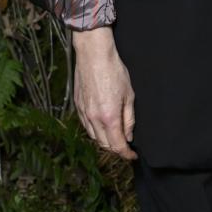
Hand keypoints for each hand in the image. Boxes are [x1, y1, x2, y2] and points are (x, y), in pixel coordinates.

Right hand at [72, 27, 136, 158]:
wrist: (93, 55)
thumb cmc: (114, 71)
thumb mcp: (129, 96)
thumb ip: (129, 119)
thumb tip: (129, 135)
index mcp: (109, 117)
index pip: (117, 145)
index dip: (126, 154)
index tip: (133, 156)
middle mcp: (94, 119)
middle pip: (104, 144)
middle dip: (116, 149)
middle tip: (126, 146)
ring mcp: (84, 113)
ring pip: (94, 137)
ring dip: (105, 141)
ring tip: (115, 137)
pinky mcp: (78, 106)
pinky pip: (86, 126)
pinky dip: (95, 131)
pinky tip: (102, 126)